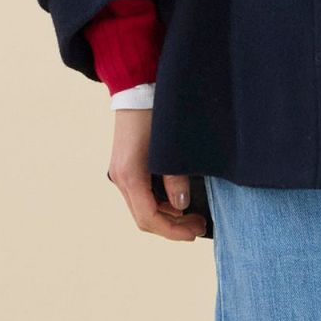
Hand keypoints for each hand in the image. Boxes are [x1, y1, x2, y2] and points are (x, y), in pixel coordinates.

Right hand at [105, 108, 206, 240]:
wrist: (137, 88)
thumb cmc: (156, 114)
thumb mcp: (171, 148)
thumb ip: (176, 177)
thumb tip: (181, 206)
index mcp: (130, 176)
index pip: (149, 218)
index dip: (173, 230)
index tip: (195, 232)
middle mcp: (121, 178)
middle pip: (144, 218)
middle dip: (172, 226)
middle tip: (199, 225)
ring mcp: (121, 173)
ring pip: (142, 207)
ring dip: (166, 216)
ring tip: (192, 215)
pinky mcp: (126, 166)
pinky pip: (140, 195)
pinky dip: (159, 203)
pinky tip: (178, 200)